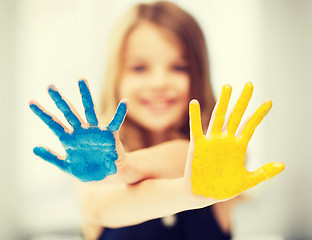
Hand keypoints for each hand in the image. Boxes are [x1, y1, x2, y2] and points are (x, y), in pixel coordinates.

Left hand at [29, 79, 126, 181]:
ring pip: (89, 110)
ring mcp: (95, 131)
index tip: (31, 102)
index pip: (53, 124)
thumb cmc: (88, 170)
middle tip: (50, 87)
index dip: (42, 114)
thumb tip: (34, 148)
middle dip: (59, 100)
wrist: (106, 176)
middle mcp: (81, 131)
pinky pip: (116, 122)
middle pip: (69, 112)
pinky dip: (120, 113)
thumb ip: (52, 157)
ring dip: (85, 96)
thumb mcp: (67, 166)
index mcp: (69, 139)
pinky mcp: (110, 134)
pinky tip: (124, 102)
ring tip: (81, 80)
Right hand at [187, 82, 284, 199]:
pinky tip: (195, 103)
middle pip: (236, 115)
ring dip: (223, 102)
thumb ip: (264, 173)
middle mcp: (225, 140)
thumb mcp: (247, 181)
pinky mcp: (197, 146)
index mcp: (237, 147)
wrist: (202, 195)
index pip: (250, 126)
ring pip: (218, 117)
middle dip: (243, 100)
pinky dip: (195, 116)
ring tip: (228, 87)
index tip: (269, 101)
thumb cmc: (223, 189)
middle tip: (249, 84)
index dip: (259, 114)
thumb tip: (283, 165)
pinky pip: (196, 128)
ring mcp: (211, 141)